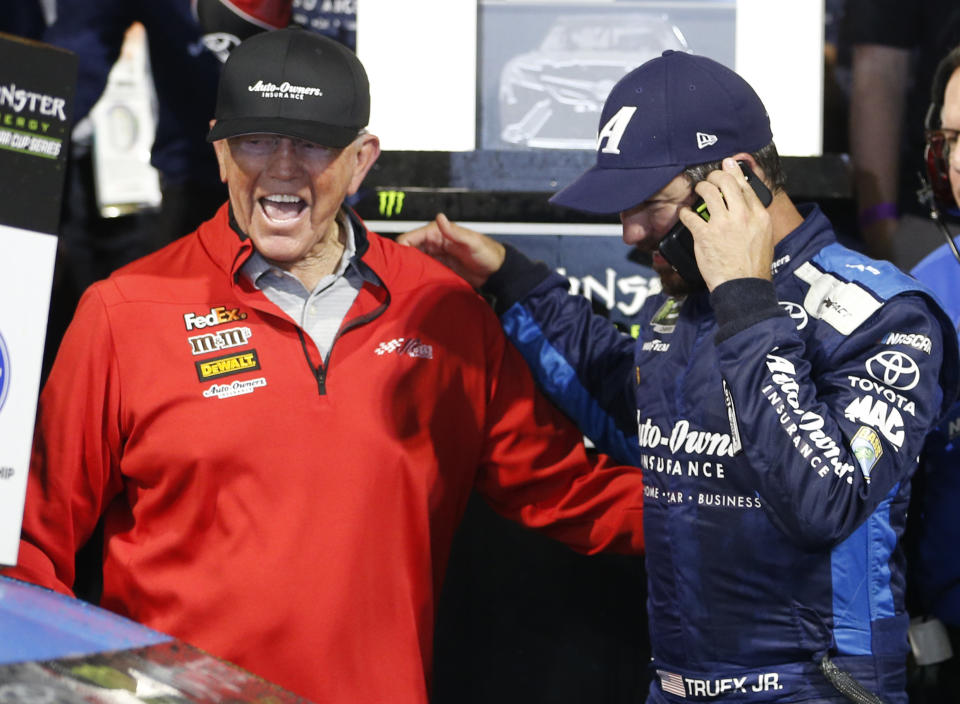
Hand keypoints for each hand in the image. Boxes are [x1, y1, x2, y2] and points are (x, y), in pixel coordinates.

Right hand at [397, 213, 505, 287]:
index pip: (409, 238)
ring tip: (405, 282)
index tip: (397, 263)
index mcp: (436, 232)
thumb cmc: (487, 253)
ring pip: (412, 262)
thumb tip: (439, 217)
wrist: (496, 271)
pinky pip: (422, 271)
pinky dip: (417, 276)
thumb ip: (454, 231)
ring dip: (408, 270)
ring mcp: (434, 257)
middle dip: (402, 261)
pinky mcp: (438, 268)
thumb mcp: (471, 241)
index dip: (401, 249)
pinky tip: (415, 284)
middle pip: (407, 251)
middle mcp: (432, 243)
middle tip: (399, 276)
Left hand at [678, 158, 773, 290]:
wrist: (744, 285)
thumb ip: (756, 219)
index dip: (734, 173)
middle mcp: (741, 216)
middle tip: (709, 178)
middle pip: (726, 183)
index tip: (728, 166)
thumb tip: (748, 207)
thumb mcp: (765, 237)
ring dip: (701, 188)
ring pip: (708, 193)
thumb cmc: (754, 266)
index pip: (745, 186)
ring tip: (698, 190)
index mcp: (759, 216)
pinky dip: (685, 213)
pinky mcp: (704, 235)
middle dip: (715, 175)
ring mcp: (722, 224)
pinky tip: (685, 213)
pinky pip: (690, 216)